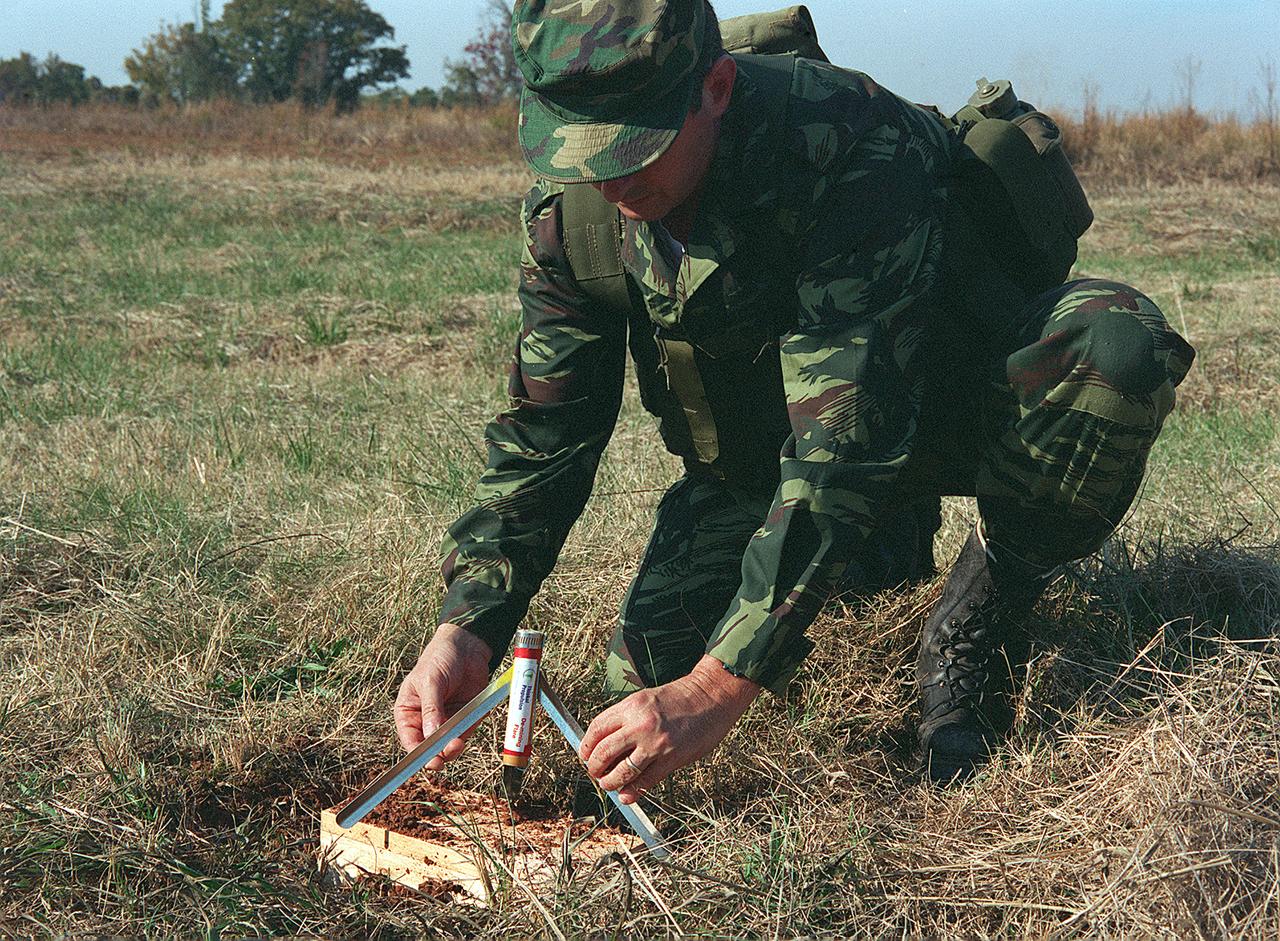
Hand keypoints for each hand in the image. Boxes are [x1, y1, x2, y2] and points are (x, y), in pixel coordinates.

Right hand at [394, 624, 492, 766]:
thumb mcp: (430, 681)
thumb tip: (431, 736)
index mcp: (408, 712)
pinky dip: (469, 731)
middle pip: (430, 747)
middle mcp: (425, 720)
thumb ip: (431, 709)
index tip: (428, 760)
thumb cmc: (439, 658)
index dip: (418, 753)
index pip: (410, 740)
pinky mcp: (464, 717)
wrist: (466, 646)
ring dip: (454, 746)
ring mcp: (446, 720)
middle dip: (438, 753)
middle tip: (445, 754)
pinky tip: (471, 720)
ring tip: (458, 742)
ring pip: (449, 744)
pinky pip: (466, 732)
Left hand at [579, 655, 760, 803]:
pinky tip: (626, 795)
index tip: (585, 755)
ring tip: (609, 784)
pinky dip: (632, 792)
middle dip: (594, 767)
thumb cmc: (679, 698)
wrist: (711, 697)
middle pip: (603, 752)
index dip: (586, 746)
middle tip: (594, 772)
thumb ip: (626, 718)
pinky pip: (645, 782)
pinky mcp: (671, 759)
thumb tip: (606, 744)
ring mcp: (656, 743)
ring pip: (621, 771)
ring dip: (610, 783)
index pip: (597, 729)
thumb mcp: (646, 699)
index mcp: (631, 706)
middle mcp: (640, 724)